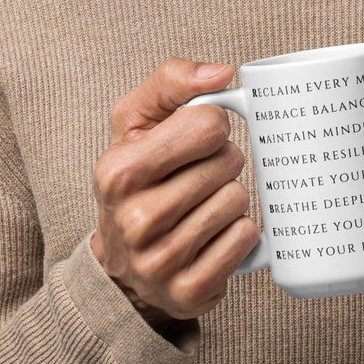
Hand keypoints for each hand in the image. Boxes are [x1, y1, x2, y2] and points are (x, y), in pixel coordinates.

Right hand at [89, 59, 260, 328]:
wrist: (122, 267)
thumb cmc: (136, 181)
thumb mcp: (134, 124)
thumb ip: (171, 82)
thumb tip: (223, 73)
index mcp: (117, 172)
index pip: (206, 124)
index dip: (211, 126)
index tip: (198, 138)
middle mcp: (134, 219)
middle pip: (228, 163)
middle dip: (223, 162)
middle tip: (202, 175)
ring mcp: (161, 261)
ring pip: (238, 200)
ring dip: (231, 197)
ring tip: (204, 205)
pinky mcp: (190, 290)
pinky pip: (245, 239)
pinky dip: (239, 232)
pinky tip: (214, 234)